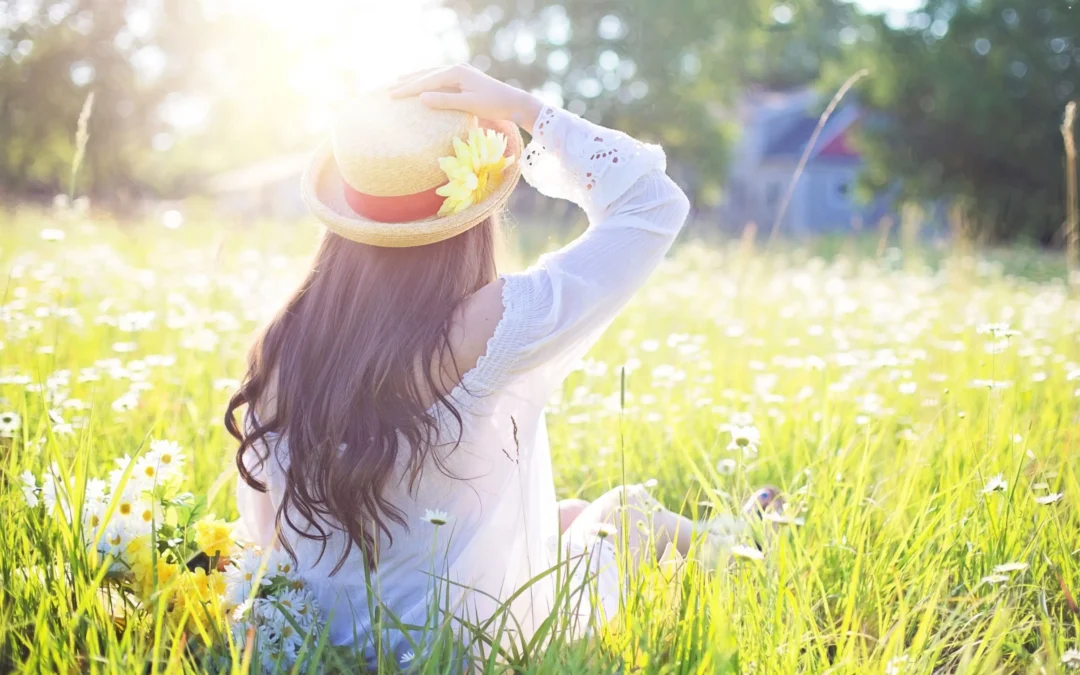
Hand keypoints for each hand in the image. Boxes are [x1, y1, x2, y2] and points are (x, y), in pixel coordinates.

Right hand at [390, 64, 542, 130]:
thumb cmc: (493, 105)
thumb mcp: (468, 104)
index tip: (392, 96)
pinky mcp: (464, 79)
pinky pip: (440, 78)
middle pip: (426, 74)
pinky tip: (422, 85)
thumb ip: (445, 101)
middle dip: (407, 82)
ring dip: (416, 79)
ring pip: (432, 74)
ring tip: (399, 83)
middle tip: (389, 90)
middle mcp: (456, 69)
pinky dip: (428, 81)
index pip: (426, 81)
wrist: (514, 102)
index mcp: (456, 72)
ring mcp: (460, 72)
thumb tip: (421, 97)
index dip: (408, 89)